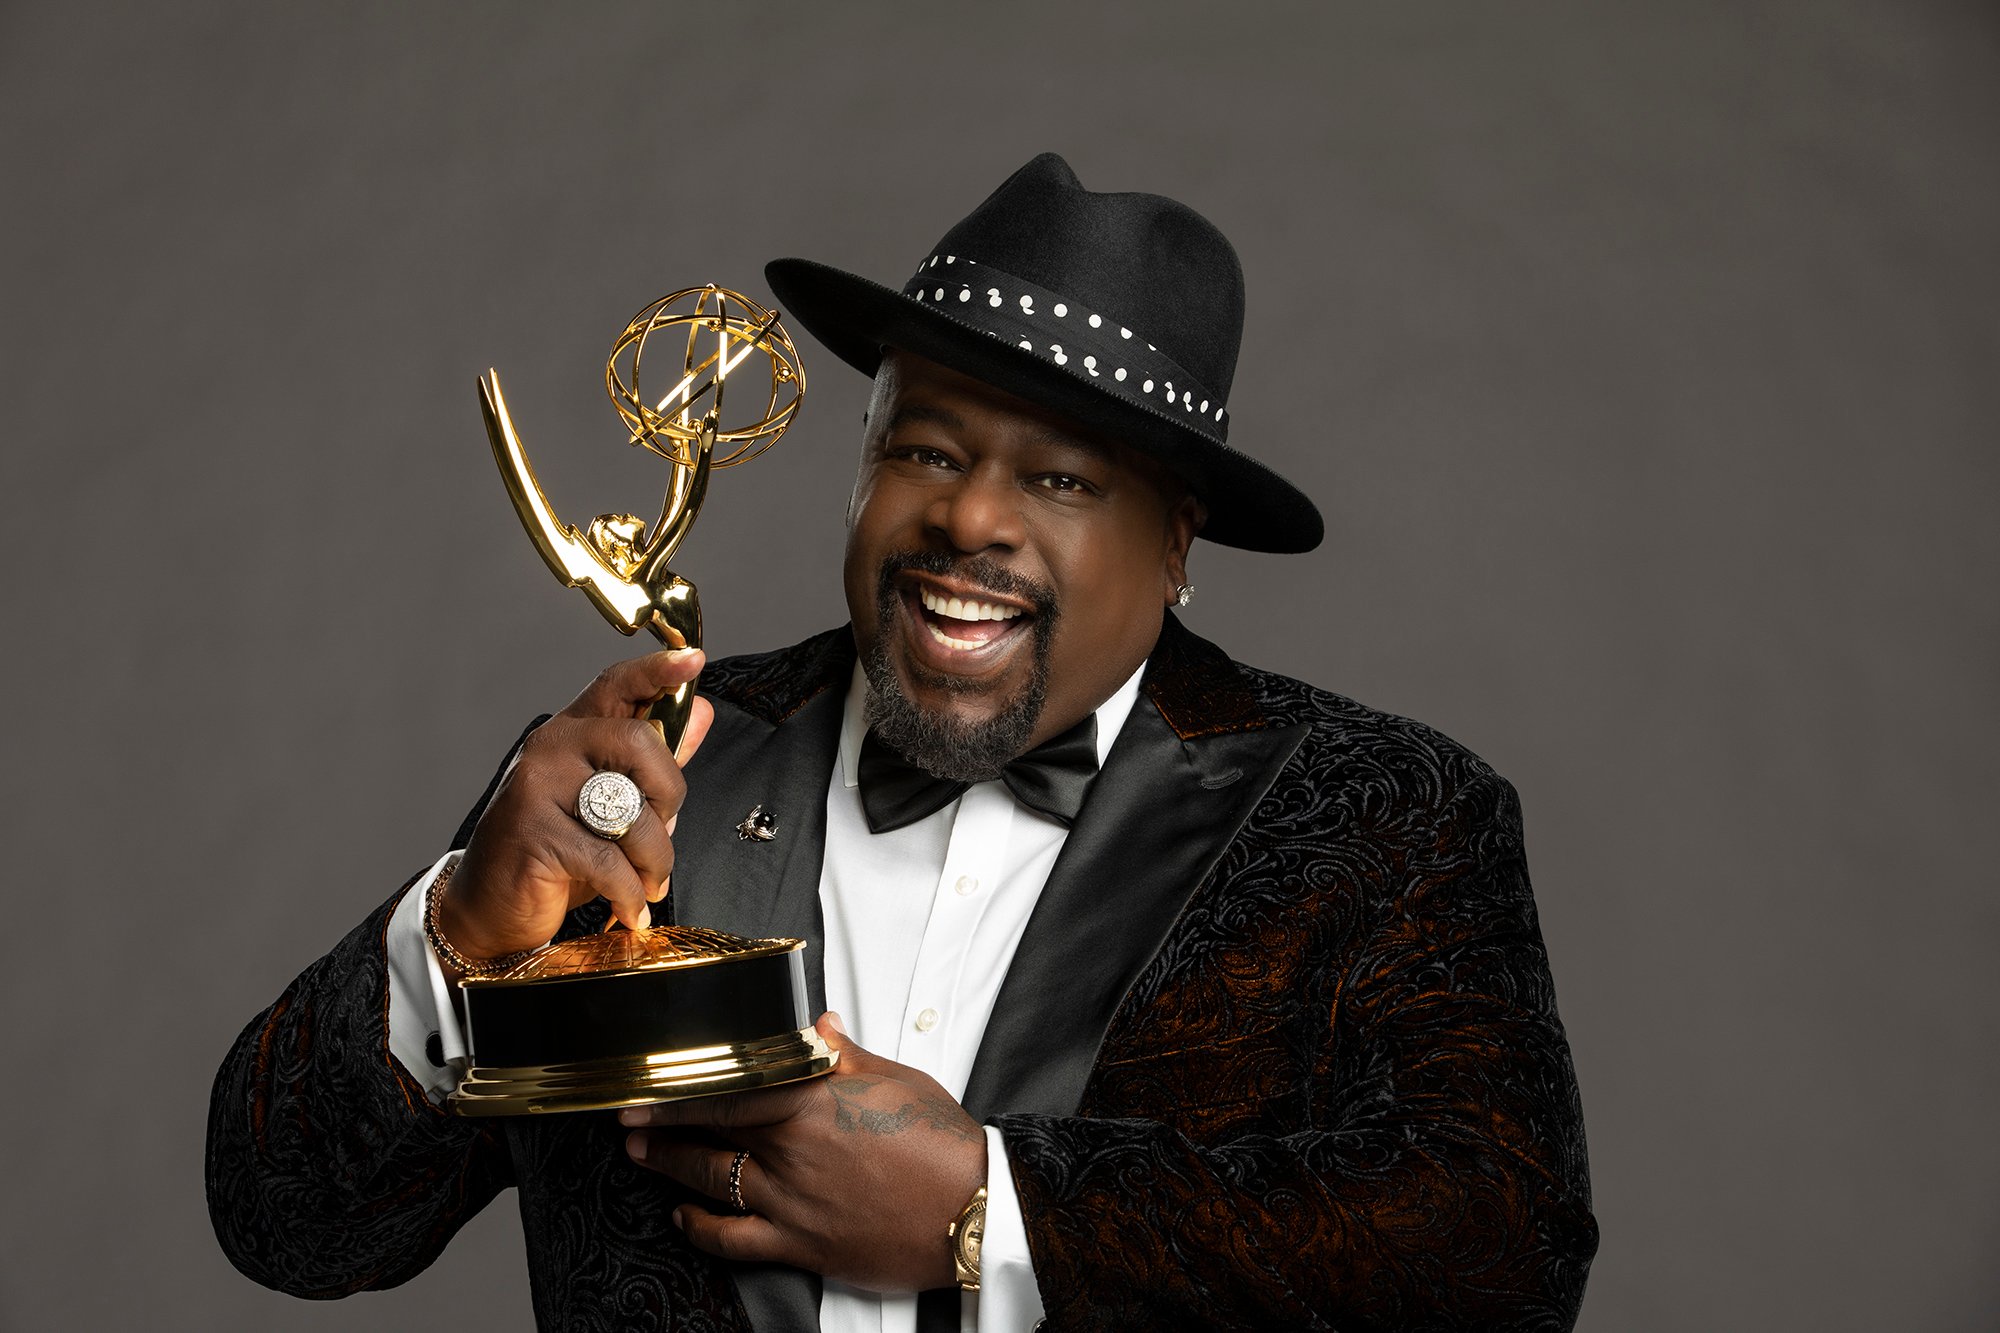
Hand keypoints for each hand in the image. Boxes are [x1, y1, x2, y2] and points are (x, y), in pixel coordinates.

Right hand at [439, 648, 714, 966]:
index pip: (615, 685)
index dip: (657, 670)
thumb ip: (654, 762)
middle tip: (665, 833)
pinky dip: (630, 894)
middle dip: (669, 794)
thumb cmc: (555, 854)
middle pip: (638, 741)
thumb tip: (702, 713)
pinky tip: (629, 909)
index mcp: (570, 733)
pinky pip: (609, 861)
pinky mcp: (533, 834)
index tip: (692, 660)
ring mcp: (537, 788)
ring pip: (630, 811)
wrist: (489, 908)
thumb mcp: (610, 804)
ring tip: (649, 883)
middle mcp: (550, 749)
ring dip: (655, 859)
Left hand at [620, 1012, 986, 1291]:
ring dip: (671, 1167)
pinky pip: (734, 1241)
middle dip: (662, 1126)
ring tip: (644, 1155)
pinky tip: (684, 1218)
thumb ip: (845, 1054)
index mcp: (812, 1104)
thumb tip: (819, 1026)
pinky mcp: (801, 1245)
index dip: (679, 1089)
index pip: (728, 1090)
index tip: (646, 1084)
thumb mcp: (896, 1080)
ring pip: (710, 1183)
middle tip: (630, 1119)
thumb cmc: (942, 1145)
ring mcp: (791, 1204)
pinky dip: (701, 1230)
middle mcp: (792, 1155)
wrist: (971, 1210)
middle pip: (709, 1135)